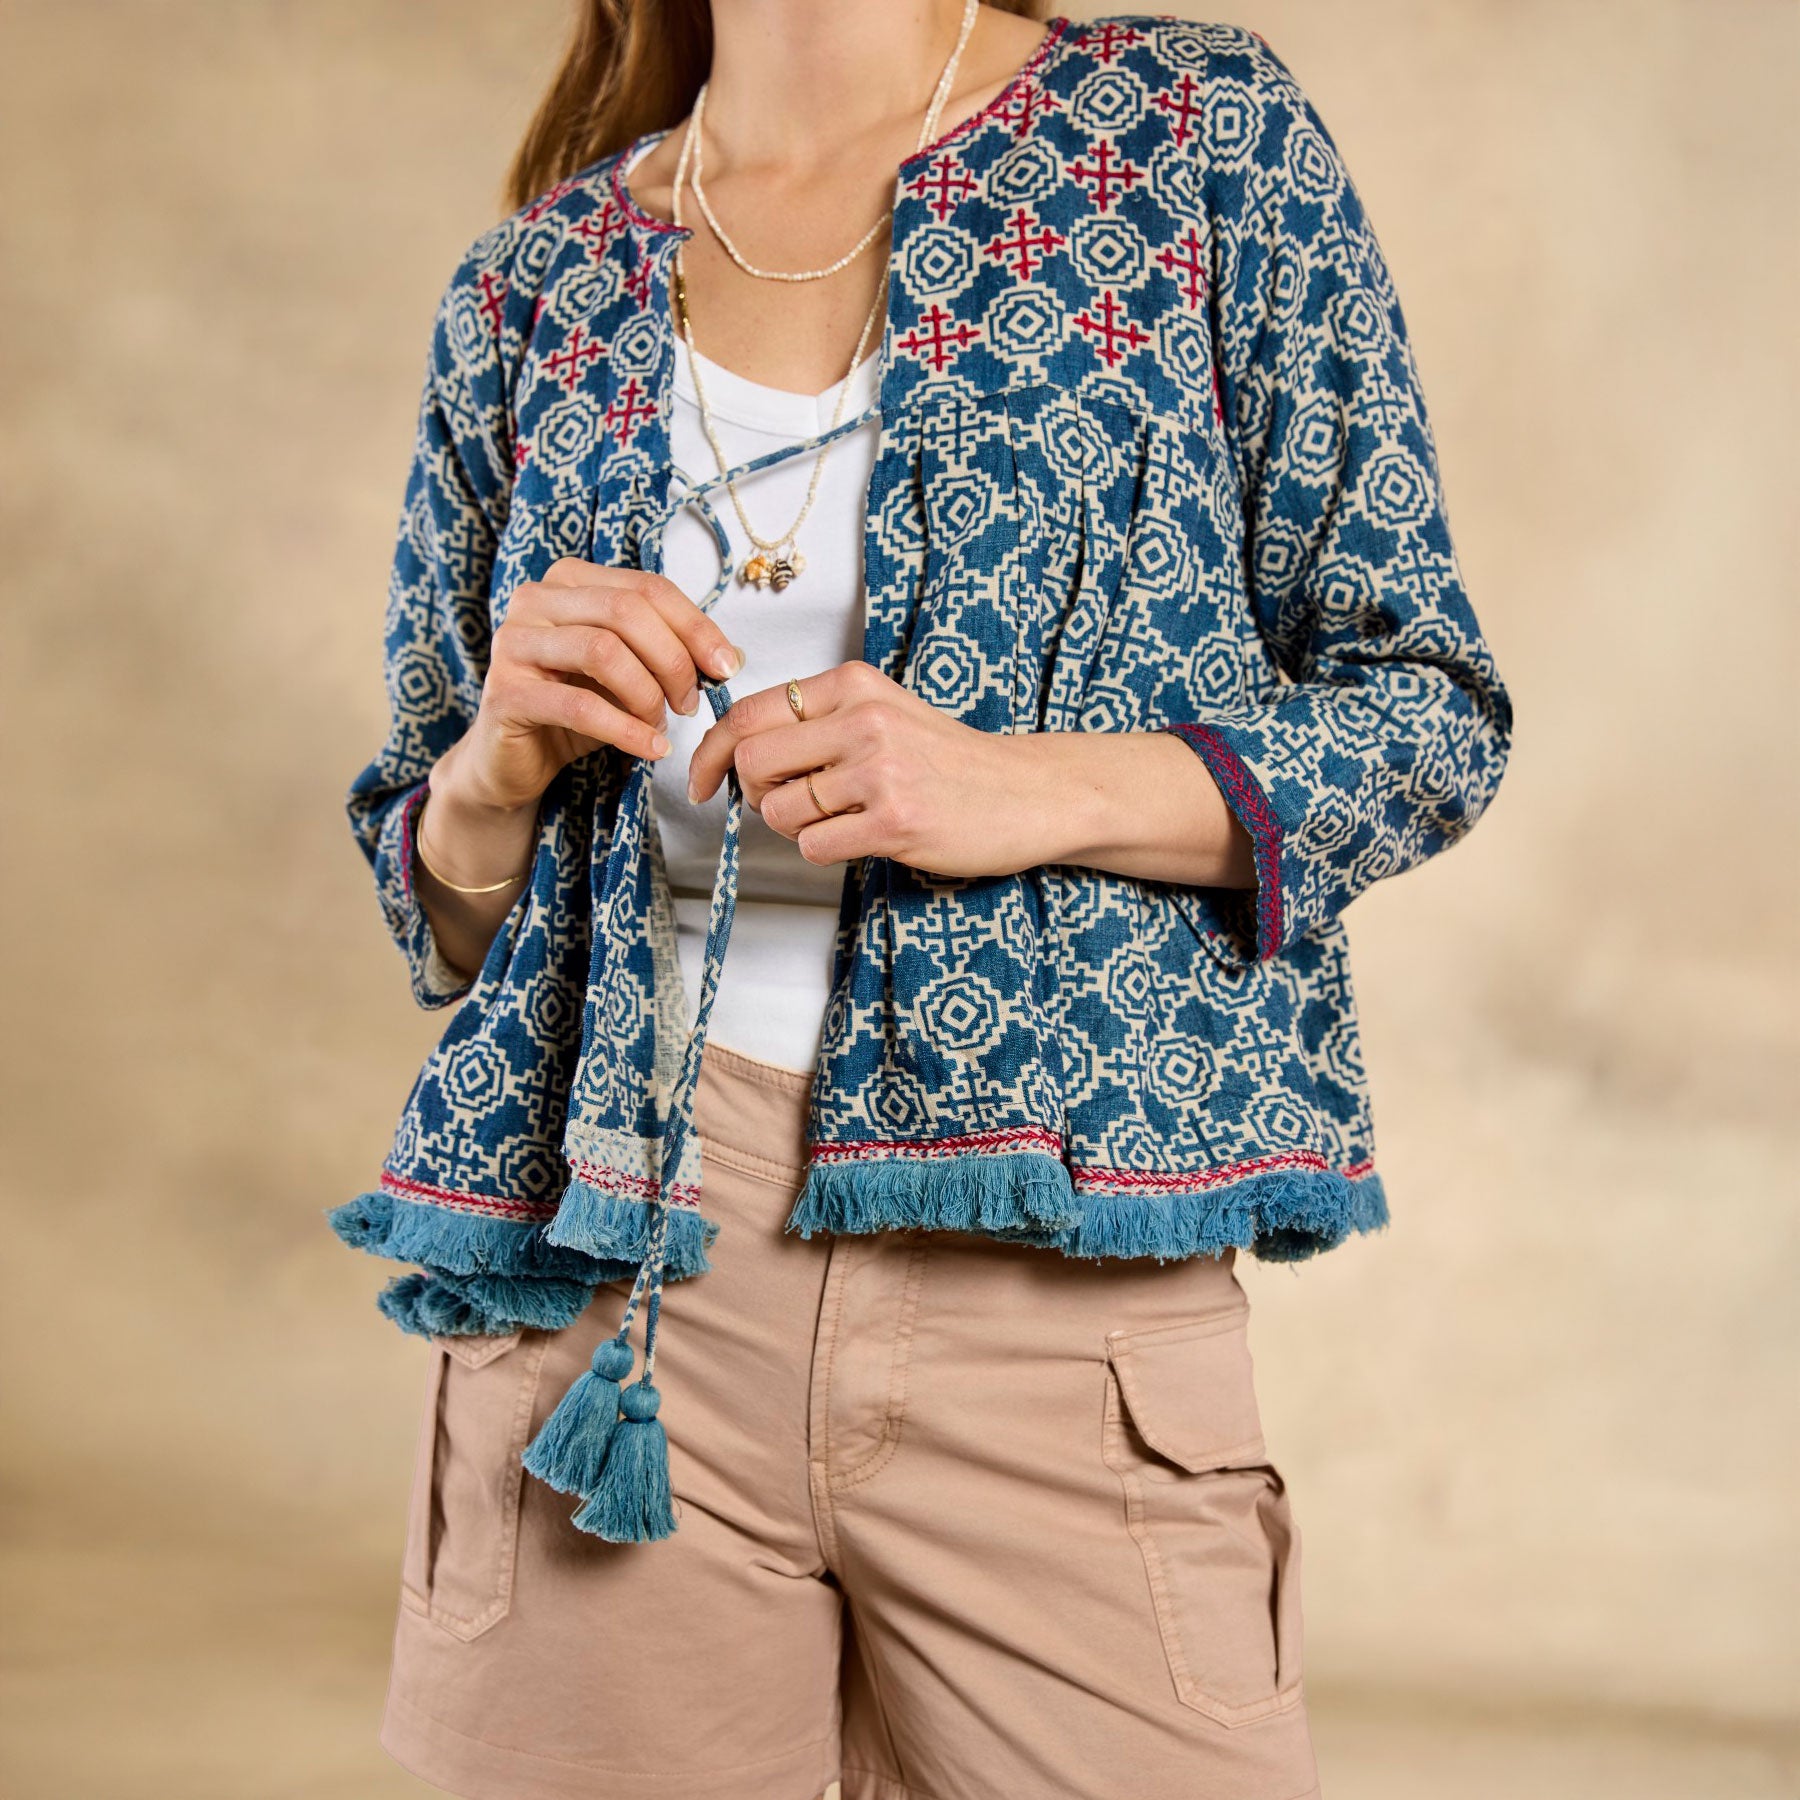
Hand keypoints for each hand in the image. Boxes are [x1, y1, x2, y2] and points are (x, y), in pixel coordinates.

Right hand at [434, 558, 744, 818]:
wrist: (515, 760)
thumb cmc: (575, 710)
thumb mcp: (630, 674)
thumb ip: (672, 655)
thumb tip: (735, 656)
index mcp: (570, 580)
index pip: (647, 587)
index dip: (695, 626)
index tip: (726, 667)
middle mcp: (535, 598)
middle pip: (626, 611)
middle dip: (672, 660)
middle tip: (691, 703)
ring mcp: (514, 642)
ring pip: (602, 650)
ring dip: (647, 694)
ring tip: (663, 725)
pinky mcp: (504, 692)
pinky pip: (580, 706)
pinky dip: (626, 730)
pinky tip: (652, 748)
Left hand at [685, 660, 1046, 876]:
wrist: (1029, 791)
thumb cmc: (950, 760)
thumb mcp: (883, 713)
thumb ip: (817, 723)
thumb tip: (735, 754)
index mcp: (853, 685)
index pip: (749, 712)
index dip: (711, 752)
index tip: (700, 779)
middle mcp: (864, 720)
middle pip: (752, 762)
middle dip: (753, 795)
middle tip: (786, 805)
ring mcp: (880, 771)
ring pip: (780, 810)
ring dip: (795, 827)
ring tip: (839, 821)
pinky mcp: (895, 821)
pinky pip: (816, 845)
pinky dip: (826, 851)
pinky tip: (862, 838)